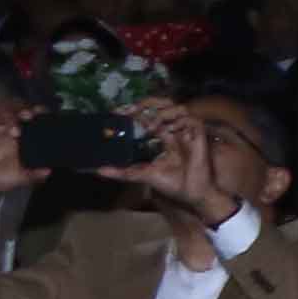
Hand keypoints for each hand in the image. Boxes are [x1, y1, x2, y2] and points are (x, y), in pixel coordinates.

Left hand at [126, 99, 225, 221]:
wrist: (191, 195)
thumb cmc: (171, 183)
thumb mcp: (142, 175)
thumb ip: (122, 171)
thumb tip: (98, 170)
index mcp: (162, 136)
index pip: (148, 115)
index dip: (135, 110)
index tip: (117, 112)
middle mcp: (174, 131)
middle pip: (163, 105)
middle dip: (147, 104)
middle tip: (131, 111)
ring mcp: (186, 133)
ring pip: (178, 108)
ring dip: (162, 112)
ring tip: (150, 124)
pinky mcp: (199, 137)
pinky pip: (192, 119)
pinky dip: (179, 120)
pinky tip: (167, 129)